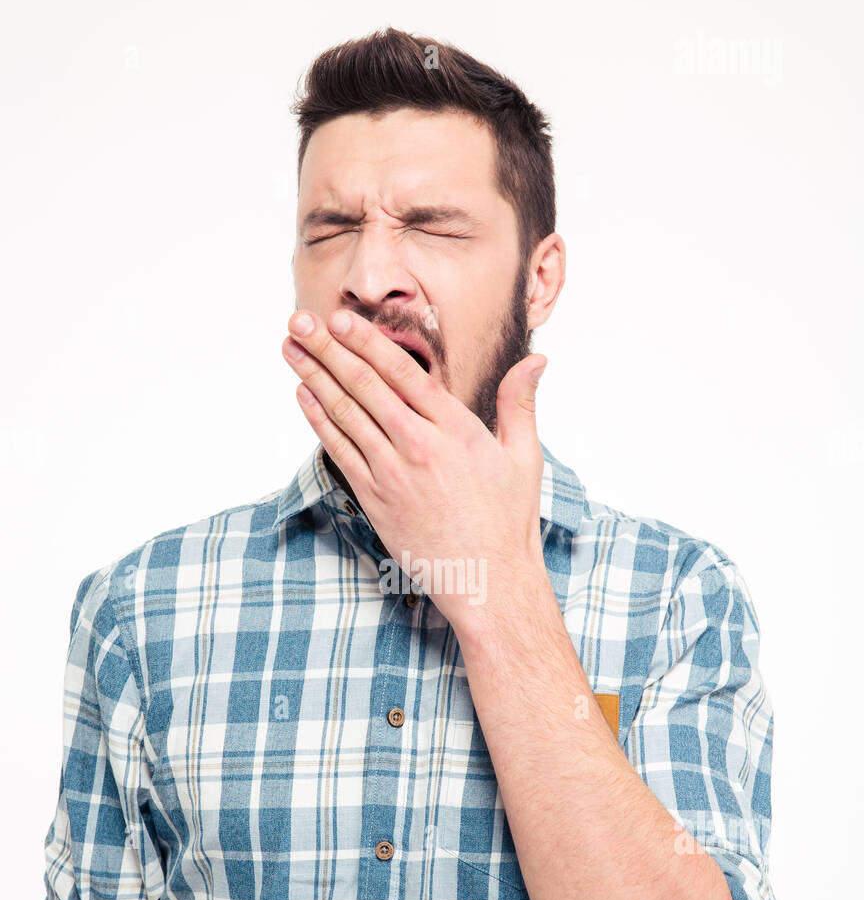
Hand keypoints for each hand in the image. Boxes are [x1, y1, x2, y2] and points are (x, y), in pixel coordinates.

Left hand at [282, 307, 547, 628]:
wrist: (488, 581)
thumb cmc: (508, 521)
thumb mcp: (524, 457)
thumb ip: (520, 402)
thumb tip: (537, 359)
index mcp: (455, 429)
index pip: (402, 372)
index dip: (368, 342)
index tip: (341, 318)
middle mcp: (419, 446)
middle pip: (365, 385)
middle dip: (328, 349)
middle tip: (299, 320)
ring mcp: (393, 474)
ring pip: (346, 414)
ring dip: (314, 377)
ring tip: (291, 349)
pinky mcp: (376, 500)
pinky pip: (340, 451)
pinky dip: (319, 421)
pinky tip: (303, 396)